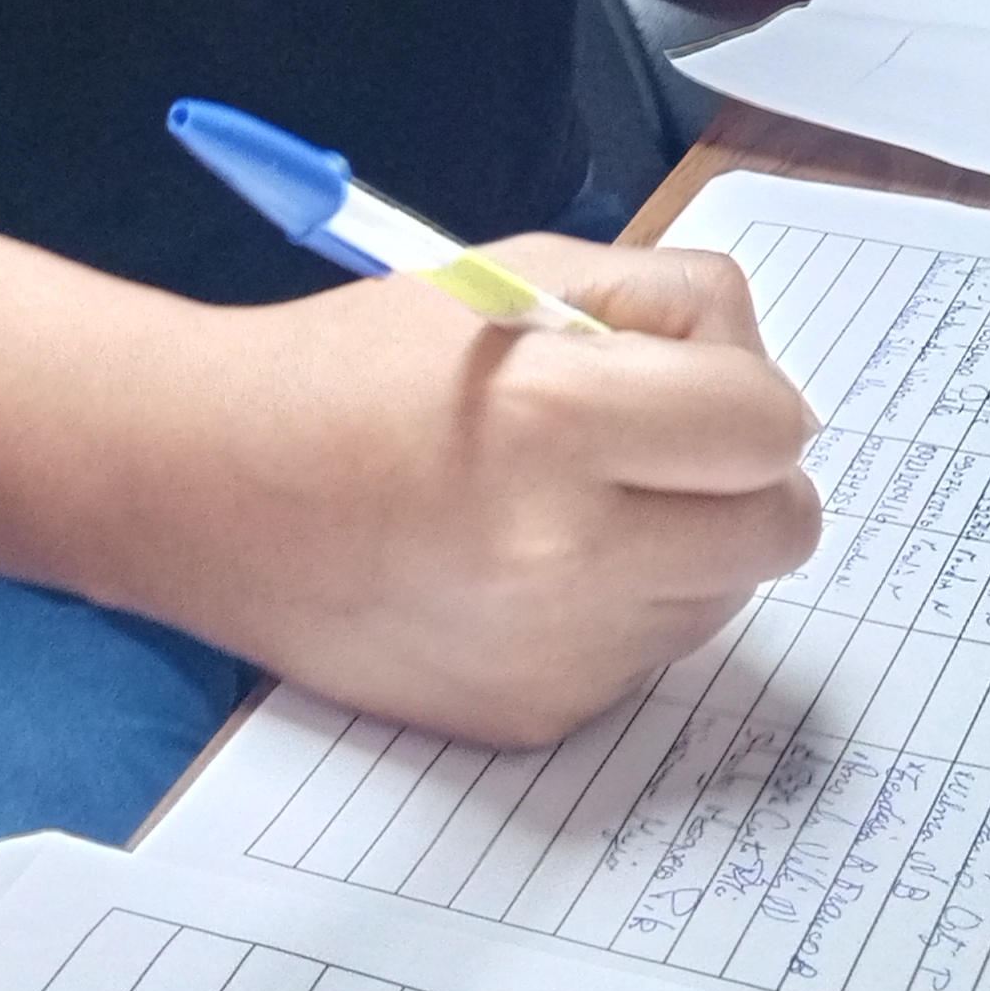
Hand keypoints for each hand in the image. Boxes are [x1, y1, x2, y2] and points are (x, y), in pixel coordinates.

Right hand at [174, 243, 821, 750]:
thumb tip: (766, 393)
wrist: (210, 486)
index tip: (691, 383)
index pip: (769, 426)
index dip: (740, 390)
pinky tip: (529, 562)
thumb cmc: (357, 364)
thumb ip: (664, 308)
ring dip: (684, 543)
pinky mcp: (537, 715)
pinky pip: (647, 653)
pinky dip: (620, 604)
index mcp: (558, 421)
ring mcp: (557, 653)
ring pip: (722, 597)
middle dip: (740, 476)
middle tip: (662, 443)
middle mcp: (569, 557)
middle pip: (778, 530)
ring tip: (575, 497)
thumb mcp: (514, 275)